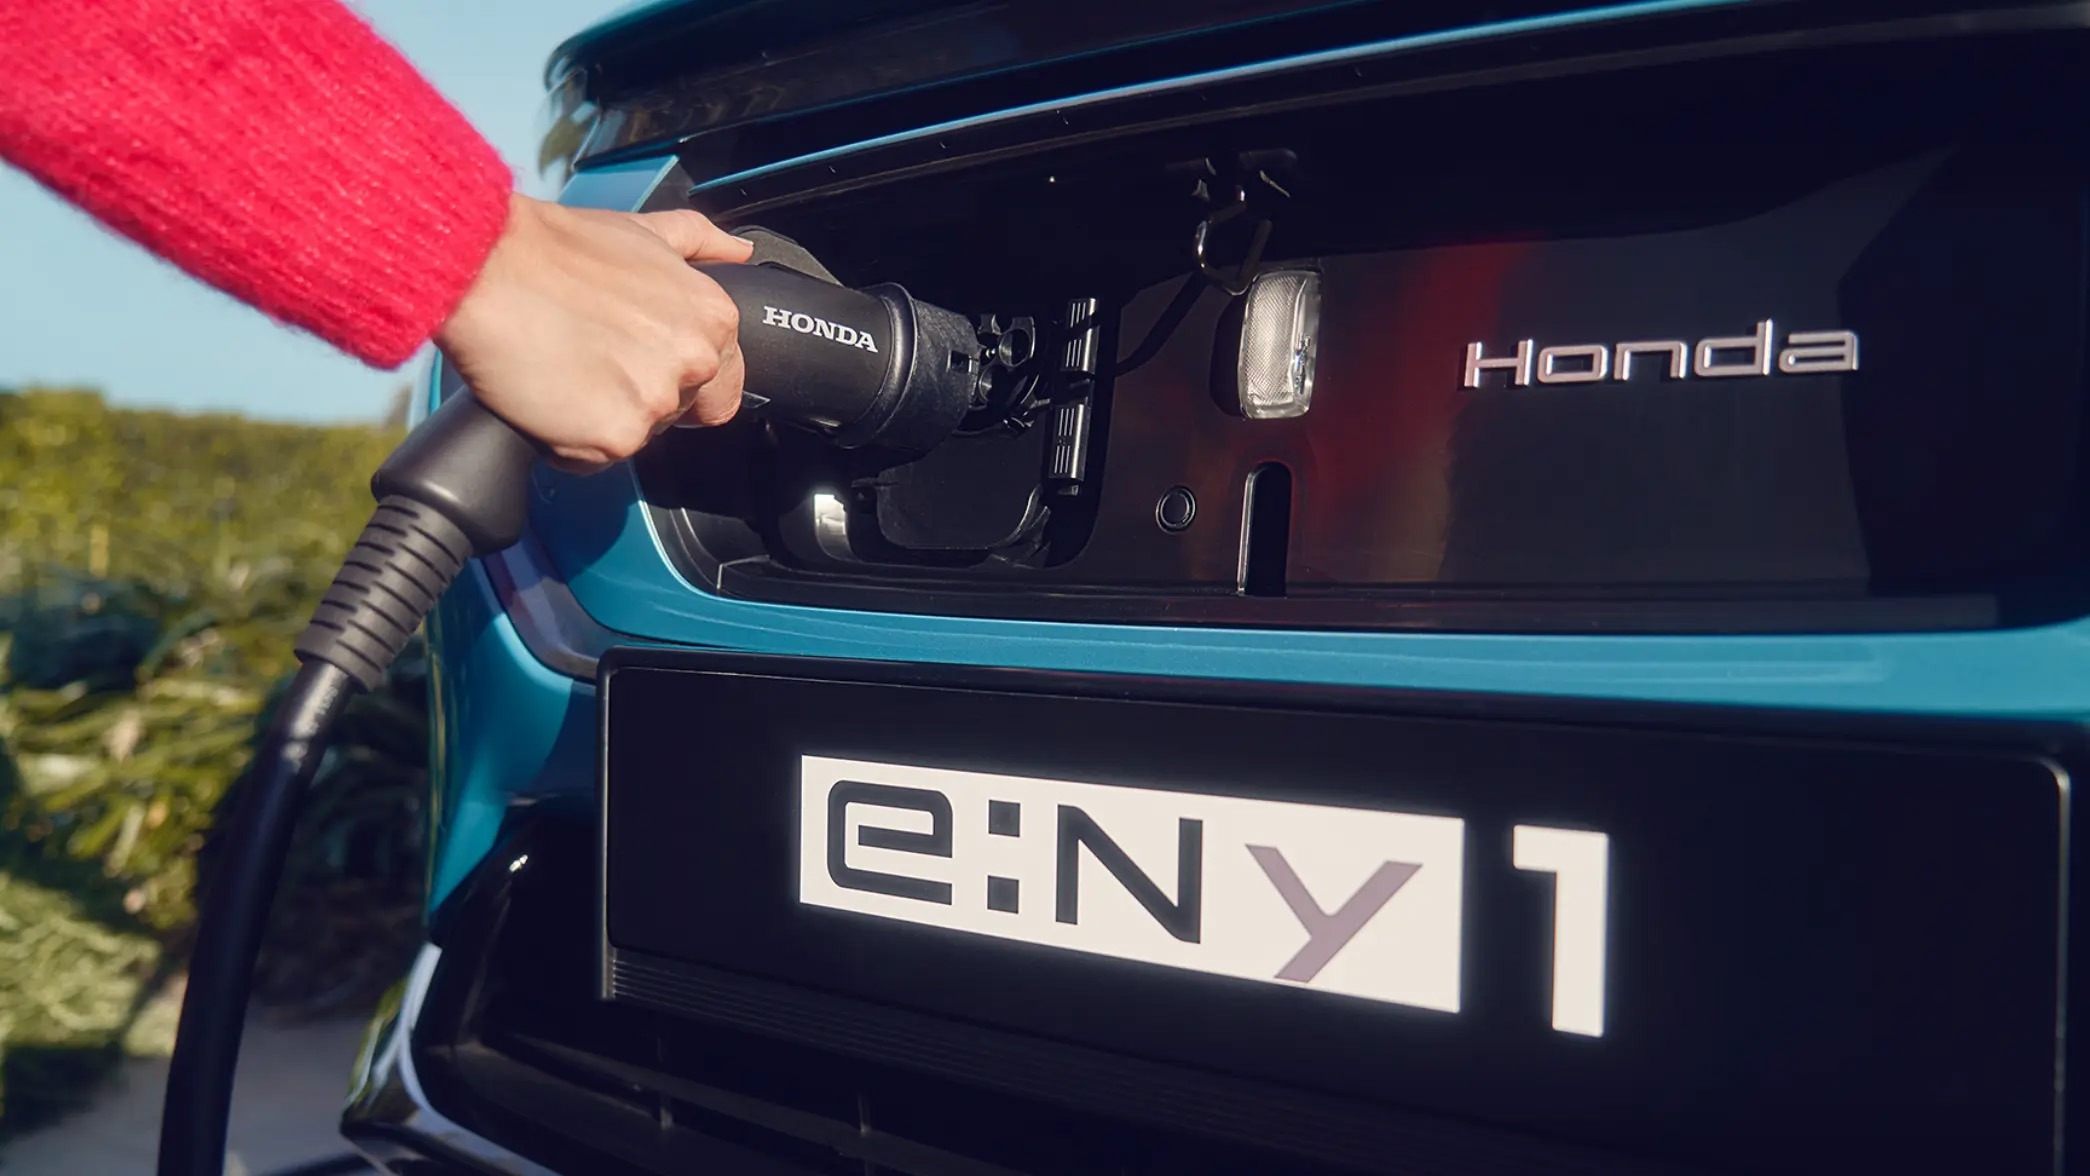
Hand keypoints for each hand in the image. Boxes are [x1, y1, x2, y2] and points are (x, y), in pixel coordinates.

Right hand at [433, 193, 753, 473]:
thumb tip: (738, 251)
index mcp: (713, 319)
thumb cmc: (554, 249)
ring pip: (635, 436)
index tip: (634, 360)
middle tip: (589, 356)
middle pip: (676, 413)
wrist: (485, 266)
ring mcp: (657, 404)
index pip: (720, 383)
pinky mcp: (613, 438)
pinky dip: (565, 439)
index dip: (672, 375)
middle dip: (635, 394)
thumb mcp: (644, 232)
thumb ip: (700, 245)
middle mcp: (695, 363)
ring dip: (599, 415)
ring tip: (563, 366)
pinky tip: (546, 392)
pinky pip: (592, 459)